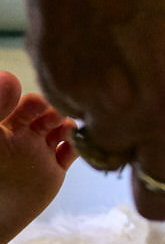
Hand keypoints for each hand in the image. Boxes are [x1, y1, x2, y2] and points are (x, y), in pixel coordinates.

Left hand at [0, 70, 73, 243]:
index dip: (39, 102)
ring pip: (65, 129)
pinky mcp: (54, 168)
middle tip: (58, 122)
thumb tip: (10, 75)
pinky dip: (79, 148)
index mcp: (6, 125)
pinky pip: (74, 151)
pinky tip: (72, 152)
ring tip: (67, 135)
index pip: (28, 102)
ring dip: (71, 128)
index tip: (42, 107)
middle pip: (50, 113)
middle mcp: (25, 134)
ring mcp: (40, 150)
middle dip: (58, 113)